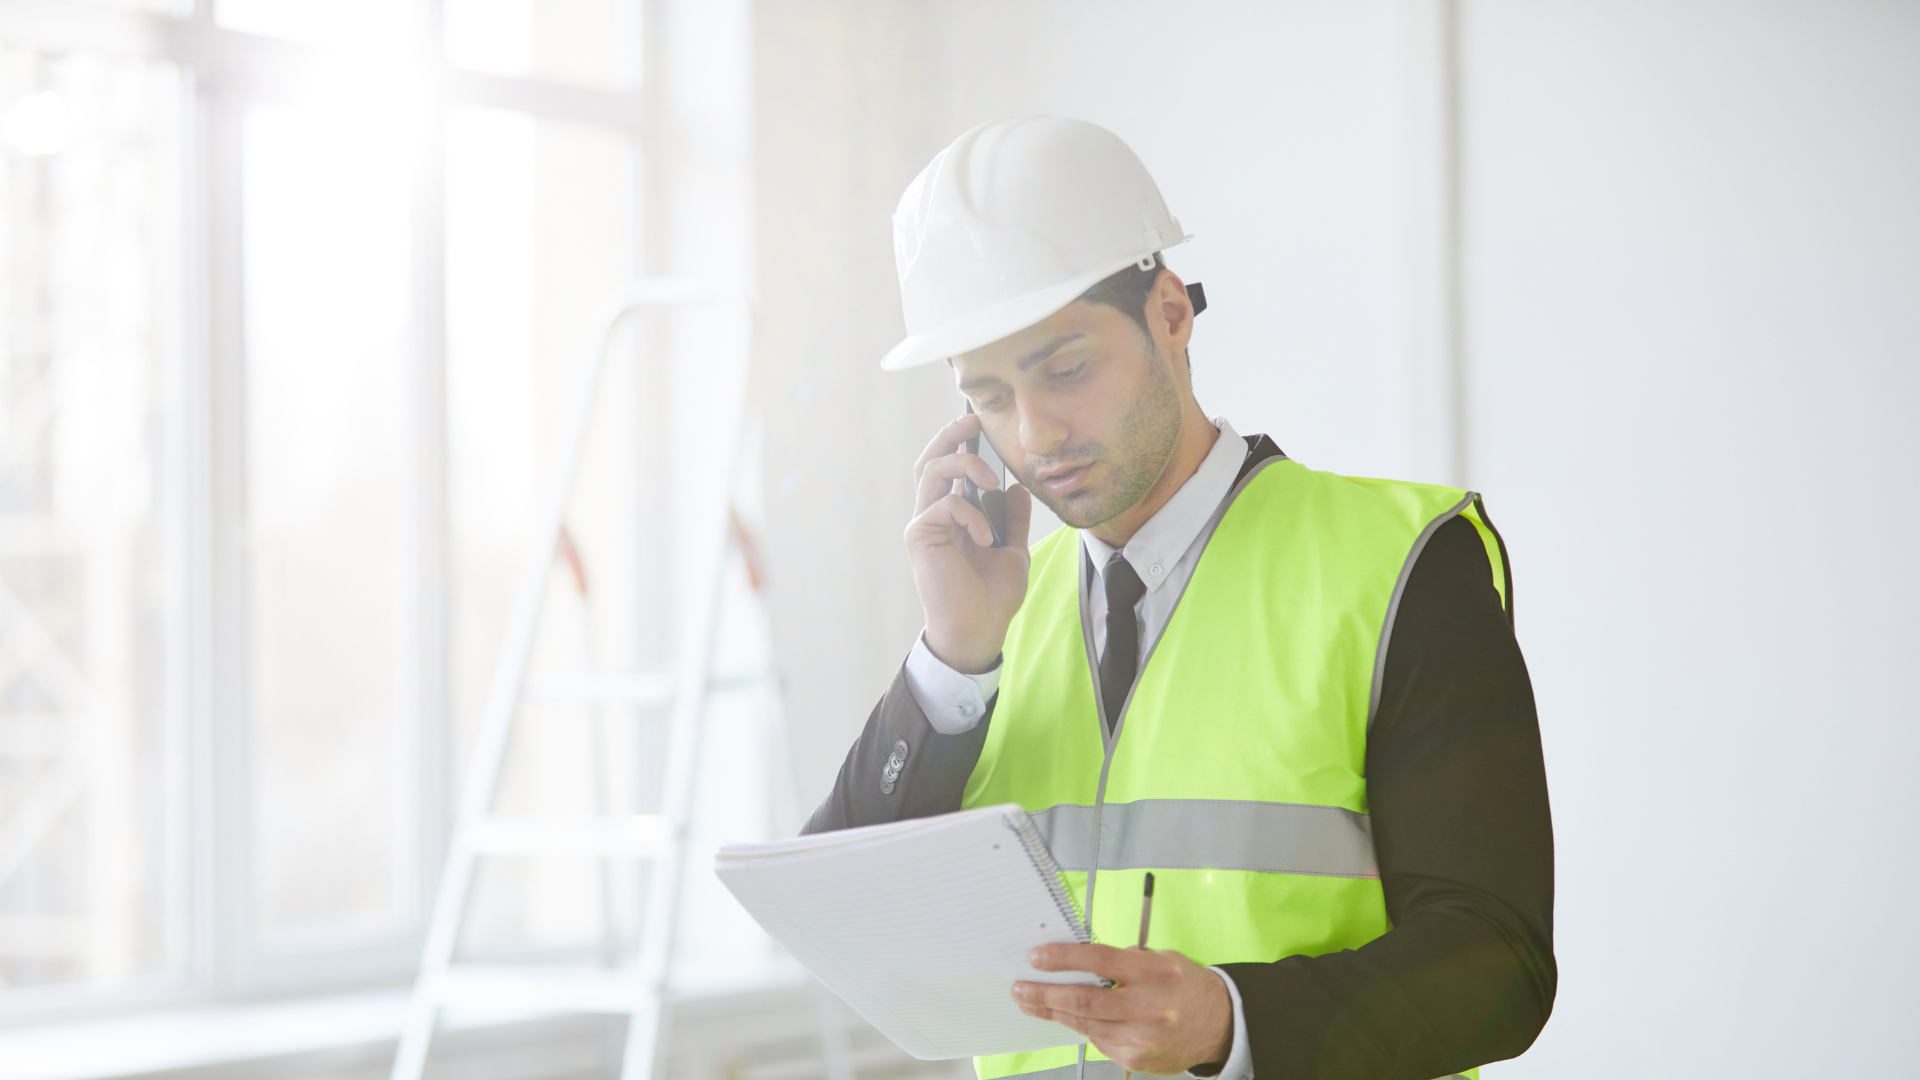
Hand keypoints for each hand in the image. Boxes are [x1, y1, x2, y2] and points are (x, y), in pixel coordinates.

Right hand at [905, 413, 1033, 672]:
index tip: (980, 423)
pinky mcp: (920, 537)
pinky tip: (984, 537)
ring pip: (931, 472)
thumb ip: (1012, 520)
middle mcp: (931, 516)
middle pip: (930, 460)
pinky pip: (943, 506)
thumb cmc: (991, 598)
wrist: (978, 631)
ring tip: (988, 480)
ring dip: (963, 465)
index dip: (959, 442)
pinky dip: (969, 514)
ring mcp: (923, 525)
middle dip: (950, 436)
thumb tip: (1018, 487)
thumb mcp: (1013, 551)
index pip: (948, 469)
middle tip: (973, 422)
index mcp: (951, 516)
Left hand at [1013, 944, 1231, 1075]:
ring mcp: (1141, 1037)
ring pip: (1084, 1024)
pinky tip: (1069, 1017)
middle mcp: (1147, 1007)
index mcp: (1154, 973)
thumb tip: (1076, 961)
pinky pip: (1098, 1040)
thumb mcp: (1160, 959)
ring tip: (1031, 1001)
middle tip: (1020, 987)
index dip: (1064, 958)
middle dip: (1045, 993)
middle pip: (1084, 1000)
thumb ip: (1123, 961)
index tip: (1038, 957)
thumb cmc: (1184, 986)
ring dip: (1053, 1012)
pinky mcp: (1135, 1057)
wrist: (1219, 1025)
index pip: (1100, 961)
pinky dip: (1081, 1027)